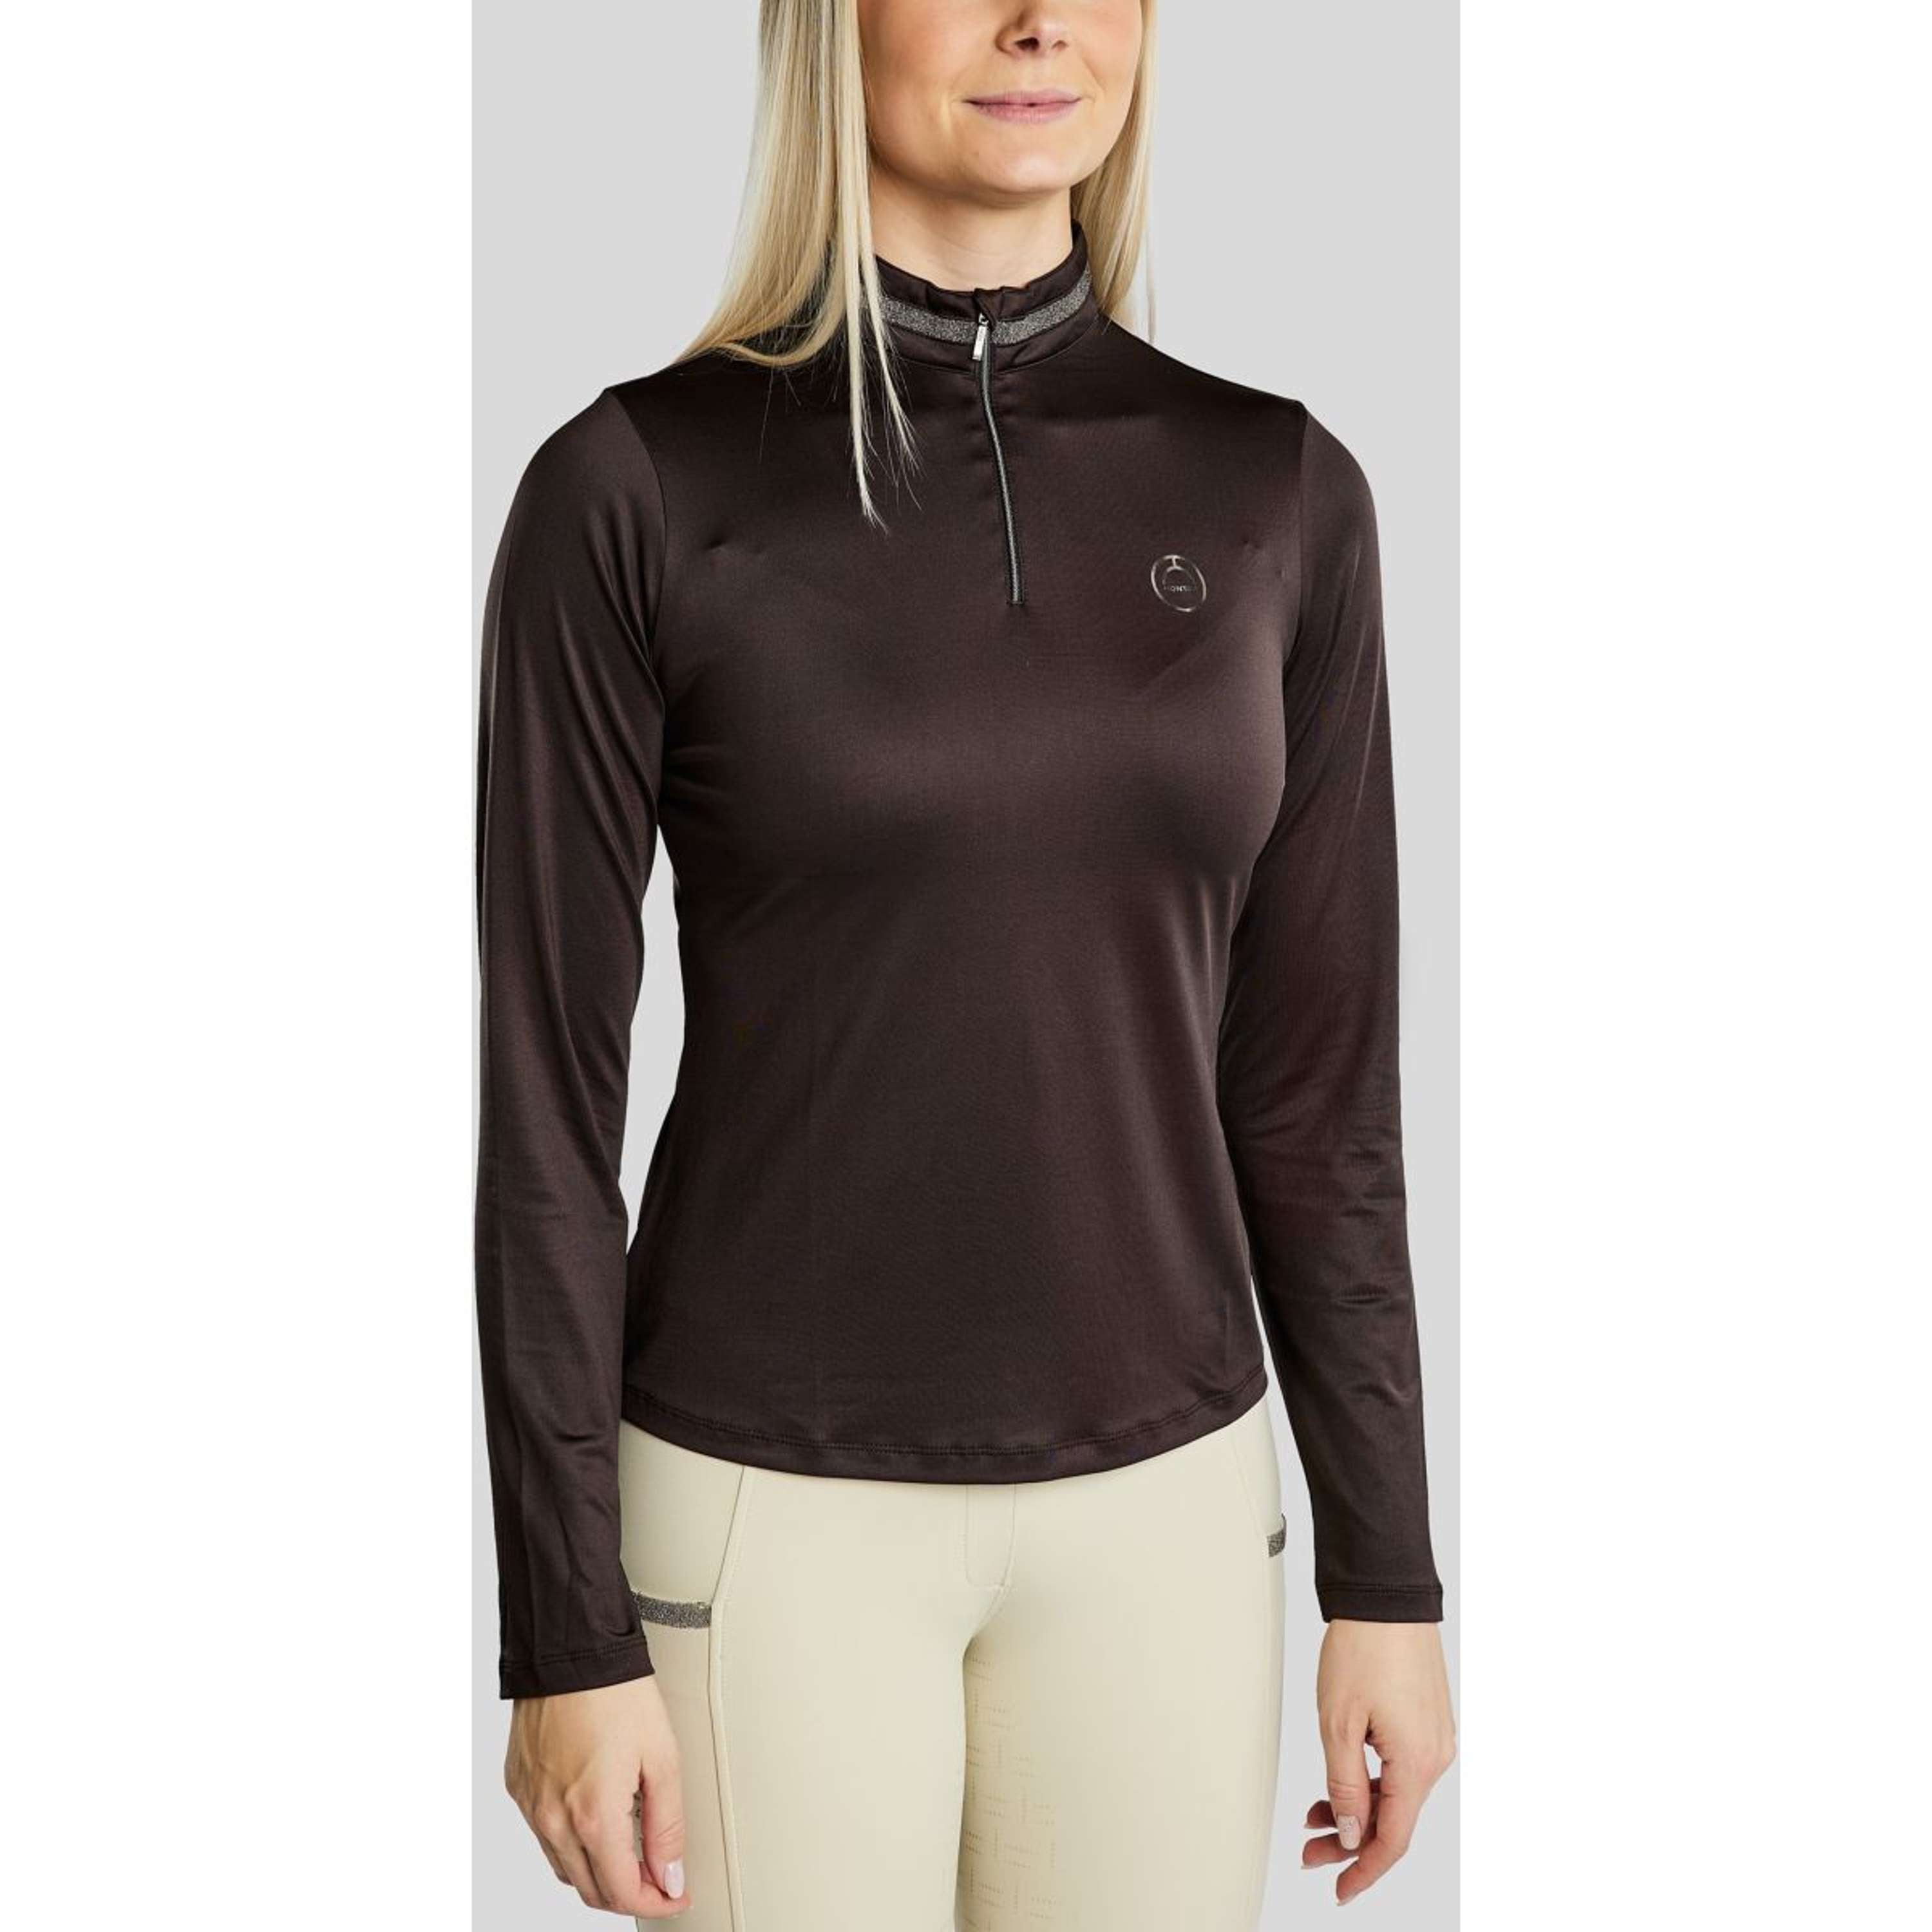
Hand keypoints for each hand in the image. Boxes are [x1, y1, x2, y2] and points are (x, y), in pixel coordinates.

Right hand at [505, 1675, 689, 1915]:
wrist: (570, 1651)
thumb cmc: (617, 1694)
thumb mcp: (661, 1758)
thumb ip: (667, 1825)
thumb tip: (670, 1874)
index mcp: (592, 1816)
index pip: (622, 1892)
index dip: (655, 1902)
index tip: (675, 1896)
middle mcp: (553, 1820)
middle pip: (590, 1890)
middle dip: (628, 1894)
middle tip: (658, 1878)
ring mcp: (531, 1805)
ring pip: (565, 1868)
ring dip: (598, 1872)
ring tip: (631, 1851)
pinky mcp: (518, 1787)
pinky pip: (544, 1836)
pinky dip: (571, 1843)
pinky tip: (595, 1820)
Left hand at [1303, 1620, 1455, 1904]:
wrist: (1386, 1596)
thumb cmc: (1364, 1648)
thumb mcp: (1339, 1724)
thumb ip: (1345, 1786)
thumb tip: (1352, 1834)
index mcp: (1417, 1762)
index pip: (1393, 1839)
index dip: (1364, 1870)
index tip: (1339, 1888)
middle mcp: (1435, 1755)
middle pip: (1395, 1820)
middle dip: (1352, 1842)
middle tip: (1312, 1852)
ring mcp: (1434, 1737)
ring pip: (1396, 1793)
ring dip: (1358, 1809)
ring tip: (1315, 1814)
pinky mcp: (1427, 1720)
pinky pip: (1401, 1767)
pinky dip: (1371, 1780)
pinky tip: (1343, 1780)